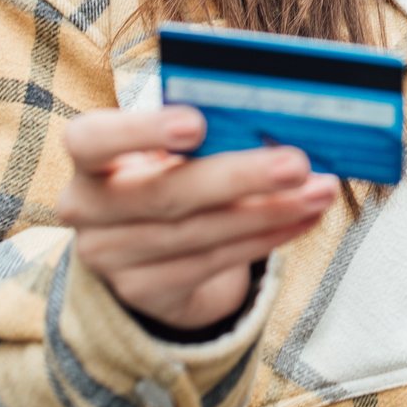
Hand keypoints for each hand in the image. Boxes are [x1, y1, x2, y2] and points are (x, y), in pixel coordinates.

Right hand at [57, 107, 336, 330]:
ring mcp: (111, 256)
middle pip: (164, 194)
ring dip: (269, 212)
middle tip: (296, 163)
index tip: (197, 123)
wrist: (140, 239)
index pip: (91, 139)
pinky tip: (302, 218)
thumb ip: (203, 126)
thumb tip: (272, 116)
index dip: (140, 132)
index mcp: (89, 153)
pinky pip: (214, 262)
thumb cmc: (166, 164)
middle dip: (239, 178)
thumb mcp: (167, 142)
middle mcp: (87, 207)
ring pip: (199, 234)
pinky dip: (265, 237)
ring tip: (320, 190)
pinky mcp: (143, 290)